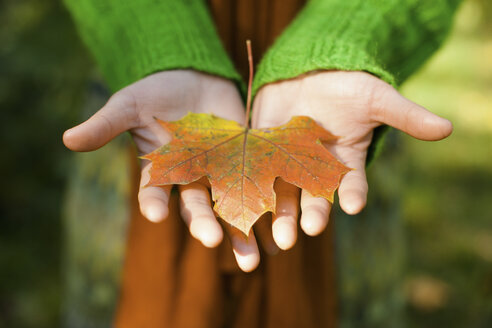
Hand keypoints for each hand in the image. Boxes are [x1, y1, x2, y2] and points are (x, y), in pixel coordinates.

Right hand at [63, 70, 263, 270]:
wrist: (195, 77)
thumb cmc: (157, 91)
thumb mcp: (129, 104)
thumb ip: (106, 124)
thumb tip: (67, 139)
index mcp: (161, 171)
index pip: (154, 193)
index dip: (153, 203)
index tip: (154, 214)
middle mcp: (191, 179)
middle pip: (197, 208)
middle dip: (203, 225)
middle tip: (212, 241)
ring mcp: (220, 174)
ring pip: (230, 209)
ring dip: (240, 234)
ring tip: (253, 258)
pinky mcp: (247, 163)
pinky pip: (258, 189)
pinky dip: (268, 209)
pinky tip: (279, 233)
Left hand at [252, 70, 452, 249]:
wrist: (310, 72)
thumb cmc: (348, 85)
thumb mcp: (376, 97)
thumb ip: (404, 115)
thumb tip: (446, 128)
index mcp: (344, 160)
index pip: (352, 182)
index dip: (353, 192)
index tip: (354, 206)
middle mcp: (315, 169)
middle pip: (314, 196)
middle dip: (311, 213)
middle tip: (307, 230)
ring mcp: (286, 163)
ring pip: (282, 193)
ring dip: (280, 214)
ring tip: (278, 236)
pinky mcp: (261, 152)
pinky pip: (254, 171)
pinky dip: (250, 188)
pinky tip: (244, 204)